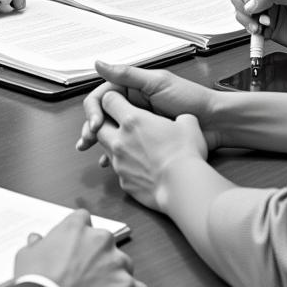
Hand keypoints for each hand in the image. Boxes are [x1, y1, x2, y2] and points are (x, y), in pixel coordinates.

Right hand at [13, 209, 147, 286]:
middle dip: (100, 257)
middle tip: (87, 276)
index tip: (76, 248)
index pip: (85, 220)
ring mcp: (117, 263)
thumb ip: (37, 244)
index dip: (81, 235)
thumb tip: (36, 240)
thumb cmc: (37, 280)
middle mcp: (101, 239)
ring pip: (125, 266)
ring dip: (116, 277)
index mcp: (77, 227)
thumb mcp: (26, 255)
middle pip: (108, 244)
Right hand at [76, 61, 221, 153]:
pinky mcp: (147, 138)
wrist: (215, 122)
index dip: (95, 109)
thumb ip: (127, 75)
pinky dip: (114, 151)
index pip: (103, 96)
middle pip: (103, 114)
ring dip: (98, 139)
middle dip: (91, 126)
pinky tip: (107, 160)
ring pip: (110, 130)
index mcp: (133, 88)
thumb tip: (99, 64)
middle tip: (86, 141)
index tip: (96, 124)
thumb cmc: (192, 99)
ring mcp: (140, 122)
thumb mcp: (158, 84)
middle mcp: (133, 103)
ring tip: (89, 149)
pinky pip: (124, 144)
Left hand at [93, 91, 208, 210]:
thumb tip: (184, 119)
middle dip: (105, 122)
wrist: (182, 187)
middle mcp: (120, 140)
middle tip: (118, 124)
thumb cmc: (185, 153)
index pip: (108, 99)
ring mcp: (119, 162)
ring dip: (112, 143)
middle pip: (98, 125)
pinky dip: (123, 164)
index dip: (113, 99)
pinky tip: (136, 165)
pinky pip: (117, 169)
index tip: (121, 102)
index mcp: (133, 120)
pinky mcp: (123, 181)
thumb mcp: (188, 124)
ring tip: (128, 145)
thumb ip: (180, 117)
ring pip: (104, 147)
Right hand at [224, 0, 286, 57]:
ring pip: (238, 7)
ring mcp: (266, 4)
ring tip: (262, 23)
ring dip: (245, 17)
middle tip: (255, 11)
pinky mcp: (266, 22)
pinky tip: (262, 30)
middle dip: (242, 1)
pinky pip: (246, 24)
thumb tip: (250, 1)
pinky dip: (249, 28)